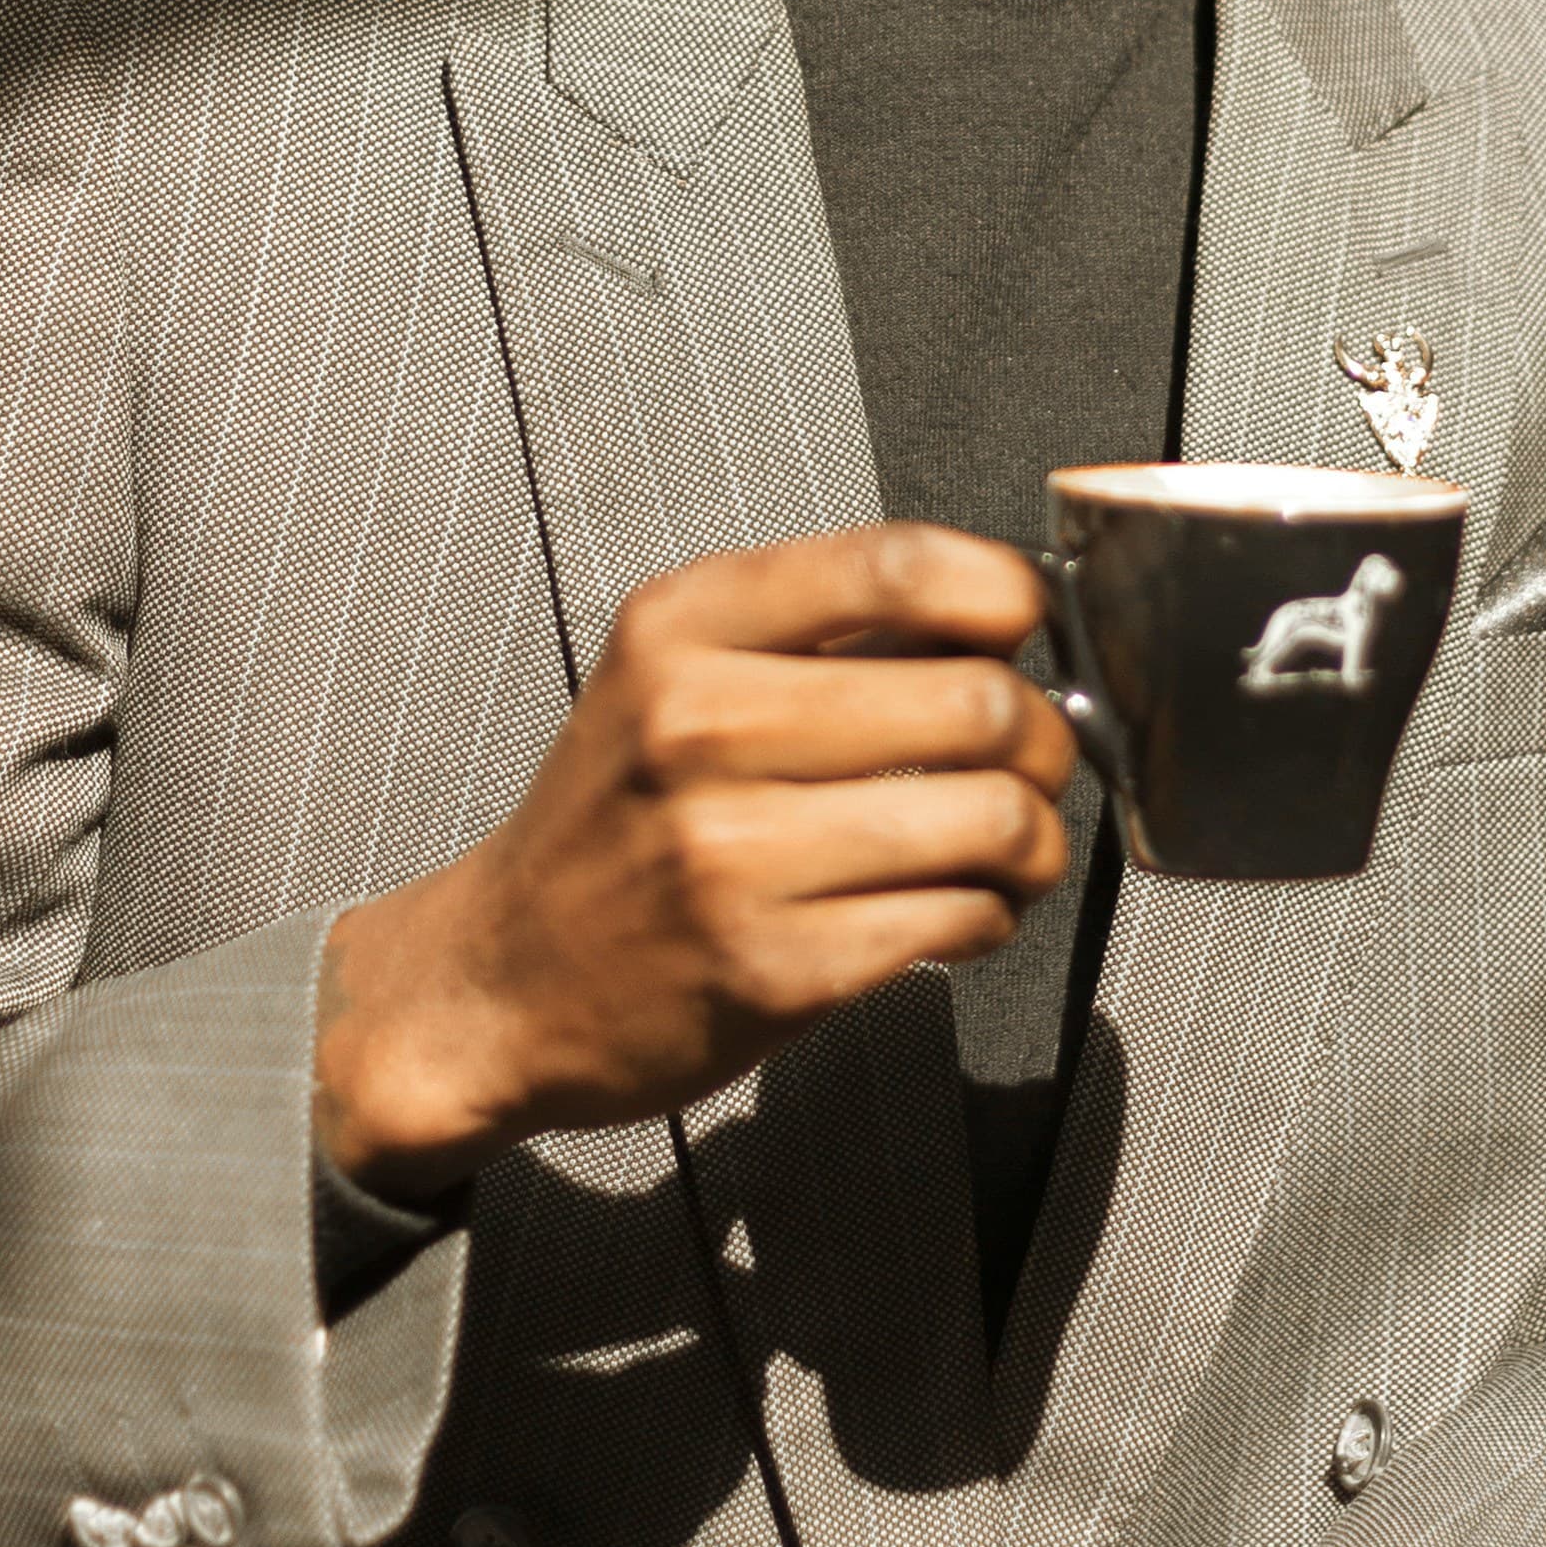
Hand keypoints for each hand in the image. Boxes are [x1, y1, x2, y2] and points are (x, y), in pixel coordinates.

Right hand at [315, 526, 1069, 1195]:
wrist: (500, 981)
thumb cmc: (616, 822)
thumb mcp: (672, 675)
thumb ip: (818, 630)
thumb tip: (1004, 617)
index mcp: (683, 630)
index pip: (898, 565)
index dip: (1005, 596)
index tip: (1027, 630)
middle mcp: (700, 728)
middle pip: (976, 700)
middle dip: (1044, 738)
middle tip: (1036, 764)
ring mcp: (734, 855)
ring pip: (992, 818)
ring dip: (1036, 840)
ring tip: (1013, 849)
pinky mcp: (775, 969)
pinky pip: (960, 917)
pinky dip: (990, 915)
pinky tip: (957, 910)